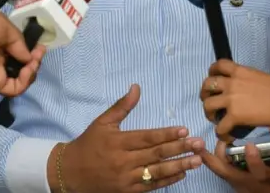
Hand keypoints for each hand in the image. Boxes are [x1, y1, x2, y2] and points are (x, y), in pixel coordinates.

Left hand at [0, 11, 44, 95]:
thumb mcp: (6, 26)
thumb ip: (20, 42)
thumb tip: (29, 57)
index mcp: (2, 44)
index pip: (21, 52)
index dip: (32, 50)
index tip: (40, 47)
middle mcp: (2, 59)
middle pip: (24, 66)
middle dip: (35, 60)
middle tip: (39, 53)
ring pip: (22, 78)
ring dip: (32, 71)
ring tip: (33, 62)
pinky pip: (15, 88)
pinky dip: (25, 81)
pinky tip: (27, 70)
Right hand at [58, 85, 203, 191]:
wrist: (70, 173)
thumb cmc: (88, 144)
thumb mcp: (102, 122)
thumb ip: (122, 106)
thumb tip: (136, 87)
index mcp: (118, 141)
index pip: (147, 137)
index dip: (166, 134)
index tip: (184, 130)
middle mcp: (123, 160)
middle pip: (156, 154)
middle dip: (179, 149)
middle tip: (199, 144)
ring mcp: (126, 178)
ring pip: (156, 172)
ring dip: (179, 166)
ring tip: (197, 161)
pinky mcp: (127, 191)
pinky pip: (151, 186)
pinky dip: (167, 180)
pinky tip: (182, 174)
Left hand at [197, 126, 269, 192]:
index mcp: (267, 178)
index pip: (258, 172)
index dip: (253, 160)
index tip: (250, 145)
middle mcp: (250, 183)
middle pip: (227, 174)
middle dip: (217, 158)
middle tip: (219, 139)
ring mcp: (239, 184)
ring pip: (220, 171)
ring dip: (213, 156)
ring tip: (217, 138)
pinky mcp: (234, 183)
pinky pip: (220, 171)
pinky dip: (214, 159)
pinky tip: (213, 145)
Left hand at [201, 60, 269, 141]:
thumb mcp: (258, 77)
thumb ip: (245, 81)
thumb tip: (243, 91)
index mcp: (239, 71)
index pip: (218, 65)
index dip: (211, 72)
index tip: (212, 78)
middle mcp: (231, 83)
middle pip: (207, 85)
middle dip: (205, 94)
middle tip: (210, 102)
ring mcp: (231, 99)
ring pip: (208, 104)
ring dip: (208, 112)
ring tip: (215, 119)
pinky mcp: (235, 115)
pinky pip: (220, 126)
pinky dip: (221, 133)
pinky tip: (227, 135)